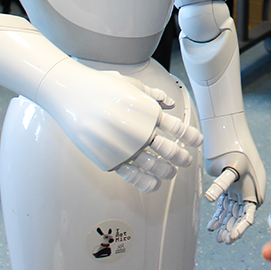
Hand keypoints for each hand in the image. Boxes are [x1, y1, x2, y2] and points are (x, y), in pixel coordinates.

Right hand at [112, 75, 203, 193]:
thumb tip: (170, 103)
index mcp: (149, 113)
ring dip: (166, 171)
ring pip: (153, 166)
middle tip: (186, 160)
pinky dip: (146, 182)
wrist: (73, 95)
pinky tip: (154, 184)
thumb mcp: (132, 85)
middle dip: (181, 157)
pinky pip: (132, 176)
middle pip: (170, 150)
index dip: (190, 137)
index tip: (197, 142)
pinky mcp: (109, 159)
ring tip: (172, 173)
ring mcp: (125, 148)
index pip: (178, 129)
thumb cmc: (101, 87)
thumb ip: (154, 95)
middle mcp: (140, 132)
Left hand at [204, 149, 265, 243]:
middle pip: (240, 216)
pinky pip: (225, 204)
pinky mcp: (230, 185)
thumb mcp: (232, 166)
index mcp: (255, 191)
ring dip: (225, 223)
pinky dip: (219, 213)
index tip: (231, 237)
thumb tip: (210, 197)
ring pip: (232, 211)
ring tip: (217, 234)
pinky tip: (213, 224)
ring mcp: (239, 188)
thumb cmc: (236, 148)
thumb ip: (222, 184)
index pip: (248, 215)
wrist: (229, 132)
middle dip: (231, 228)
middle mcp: (249, 191)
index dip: (240, 228)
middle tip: (222, 239)